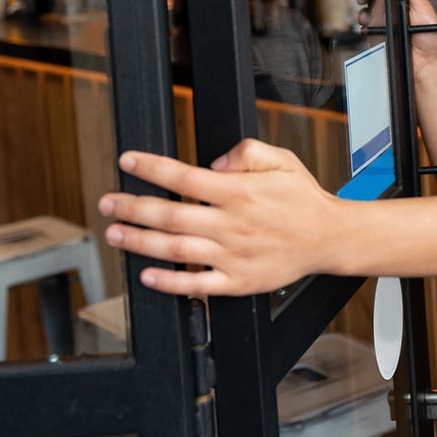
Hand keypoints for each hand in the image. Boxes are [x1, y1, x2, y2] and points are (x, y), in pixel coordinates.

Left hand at [98, 141, 341, 295]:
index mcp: (240, 192)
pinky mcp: (238, 281)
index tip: (127, 161)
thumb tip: (214, 163)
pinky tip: (147, 275)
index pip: (184, 176)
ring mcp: (233, 255)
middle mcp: (232, 224)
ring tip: (115, 234)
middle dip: (132, 206)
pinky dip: (170, 283)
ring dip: (140, 242)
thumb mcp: (281, 159)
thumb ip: (246, 152)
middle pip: (171, 214)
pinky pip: (197, 284)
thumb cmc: (302, 198)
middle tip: (107, 202)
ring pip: (176, 249)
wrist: (329, 237)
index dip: (151, 168)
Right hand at [359, 0, 436, 82]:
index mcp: (404, 0)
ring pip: (367, 12)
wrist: (428, 65)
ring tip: (367, 15)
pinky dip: (365, 27)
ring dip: (364, 12)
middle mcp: (393, 11)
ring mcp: (385, 24)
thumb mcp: (423, 7)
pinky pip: (367, 30)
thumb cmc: (432, 38)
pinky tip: (369, 27)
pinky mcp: (379, 38)